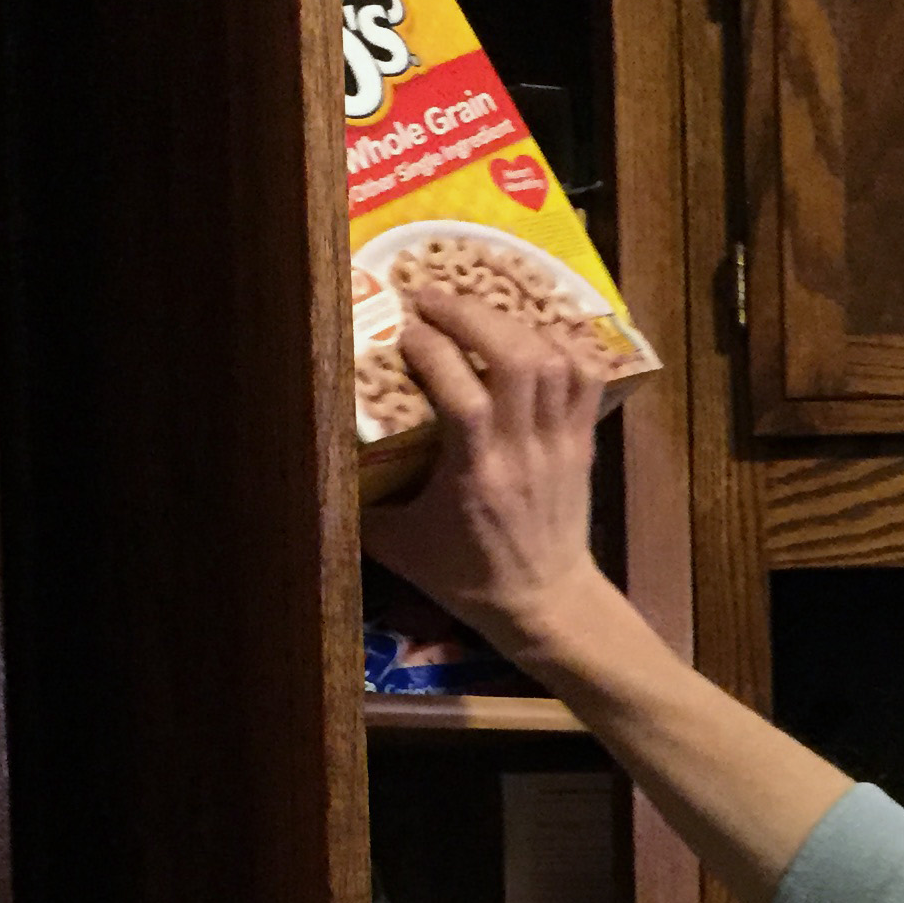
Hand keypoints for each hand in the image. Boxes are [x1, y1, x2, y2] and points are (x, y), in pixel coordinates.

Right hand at [368, 288, 616, 661]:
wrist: (546, 604)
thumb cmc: (468, 578)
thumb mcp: (401, 549)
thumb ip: (360, 508)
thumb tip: (316, 463)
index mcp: (475, 474)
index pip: (459, 392)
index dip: (430, 348)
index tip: (404, 331)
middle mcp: (522, 450)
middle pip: (513, 357)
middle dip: (469, 315)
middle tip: (431, 298)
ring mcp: (560, 443)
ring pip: (551, 359)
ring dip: (511, 321)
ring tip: (474, 310)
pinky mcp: (583, 441)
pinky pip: (587, 375)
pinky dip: (563, 342)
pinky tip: (531, 331)